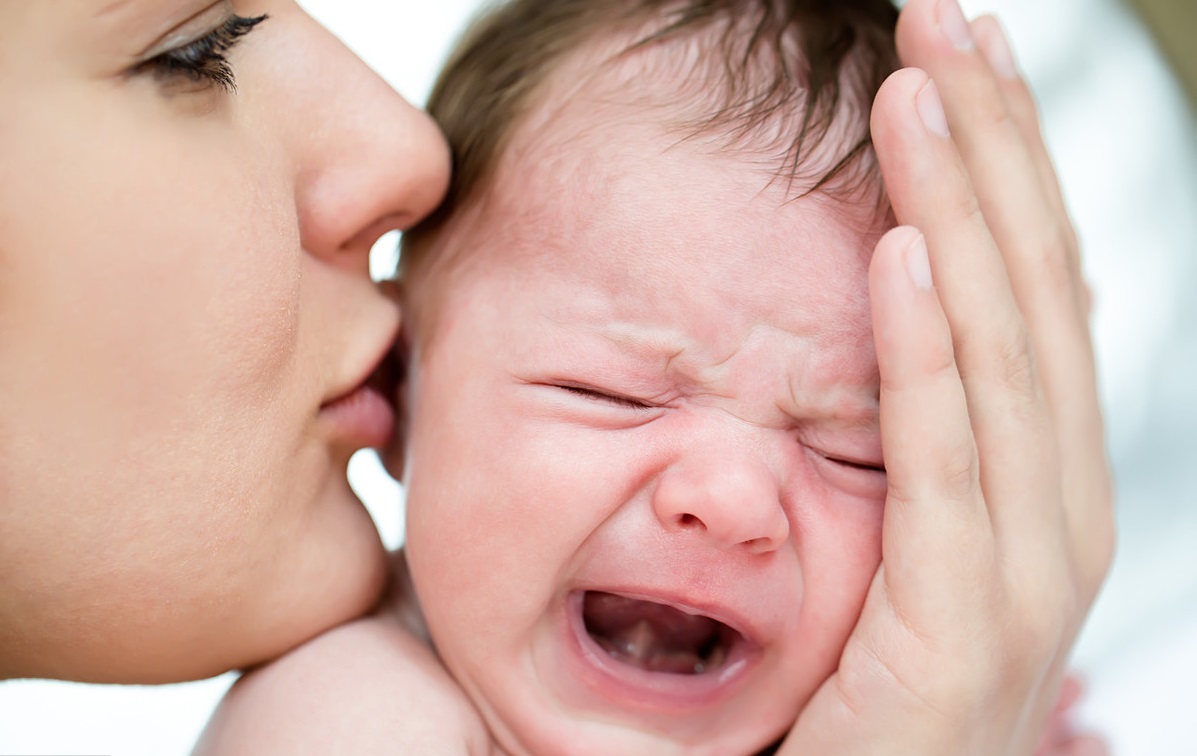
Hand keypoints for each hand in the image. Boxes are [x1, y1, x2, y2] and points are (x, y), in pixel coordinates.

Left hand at [780, 0, 1113, 752]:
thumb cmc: (843, 689)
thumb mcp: (882, 534)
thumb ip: (904, 436)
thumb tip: (890, 307)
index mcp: (1030, 479)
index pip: (1021, 291)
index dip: (997, 167)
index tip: (949, 58)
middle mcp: (1051, 512)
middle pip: (1031, 294)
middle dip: (995, 150)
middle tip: (949, 18)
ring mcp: (1021, 576)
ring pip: (1003, 357)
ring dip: (964, 212)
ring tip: (923, 87)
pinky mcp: (960, 635)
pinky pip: (948, 469)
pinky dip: (932, 357)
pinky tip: (901, 252)